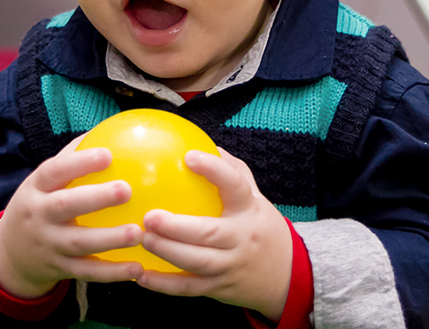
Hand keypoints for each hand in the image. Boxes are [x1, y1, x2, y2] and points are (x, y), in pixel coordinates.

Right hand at [0, 136, 144, 297]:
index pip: (54, 171)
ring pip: (78, 243)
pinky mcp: (59, 269)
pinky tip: (138, 268)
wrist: (9, 253)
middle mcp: (39, 216)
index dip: (79, 163)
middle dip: (95, 198)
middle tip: (126, 189)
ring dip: (109, 239)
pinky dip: (112, 272)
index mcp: (36, 188)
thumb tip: (108, 128)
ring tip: (138, 232)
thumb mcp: (43, 182)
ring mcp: (48, 245)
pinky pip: (87, 272)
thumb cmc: (40, 204)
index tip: (107, 154)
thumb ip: (71, 157)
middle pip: (65, 206)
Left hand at [137, 147, 292, 320]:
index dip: (214, 170)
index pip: (235, 185)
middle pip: (210, 232)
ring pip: (198, 262)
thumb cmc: (259, 225)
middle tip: (150, 216)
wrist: (287, 273)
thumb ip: (231, 170)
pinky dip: (165, 285)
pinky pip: (189, 288)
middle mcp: (242, 237)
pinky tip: (141, 275)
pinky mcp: (220, 287)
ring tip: (142, 239)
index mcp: (249, 208)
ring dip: (167, 252)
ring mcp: (231, 265)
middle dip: (177, 226)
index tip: (189, 156)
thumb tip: (199, 142)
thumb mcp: (254, 195)